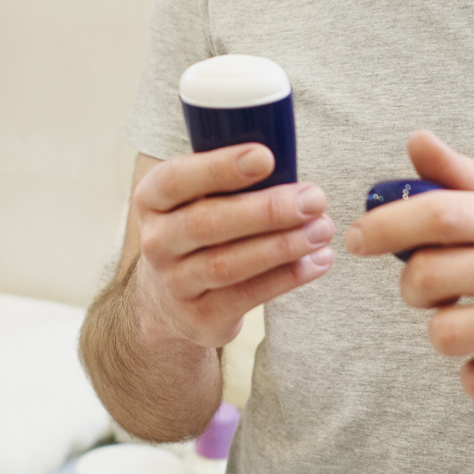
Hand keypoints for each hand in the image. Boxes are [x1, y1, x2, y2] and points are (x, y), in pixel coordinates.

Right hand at [132, 144, 334, 348]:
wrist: (168, 301)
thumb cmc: (197, 231)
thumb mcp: (194, 200)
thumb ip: (227, 181)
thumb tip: (289, 164)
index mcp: (151, 200)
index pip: (177, 179)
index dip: (220, 167)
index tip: (266, 157)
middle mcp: (156, 242)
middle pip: (208, 222)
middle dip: (267, 210)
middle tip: (313, 198)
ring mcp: (174, 284)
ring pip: (229, 263)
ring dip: (282, 245)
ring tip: (322, 229)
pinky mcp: (200, 316)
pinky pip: (248, 295)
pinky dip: (287, 276)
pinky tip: (318, 260)